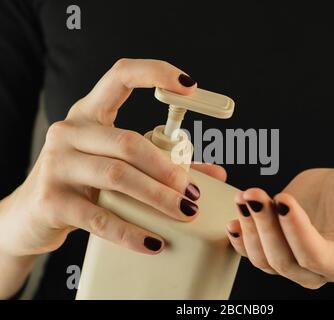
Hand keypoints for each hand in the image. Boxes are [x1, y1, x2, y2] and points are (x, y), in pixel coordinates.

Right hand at [0, 59, 225, 258]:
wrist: (29, 215)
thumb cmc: (82, 184)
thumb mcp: (115, 164)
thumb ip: (161, 165)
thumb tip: (213, 175)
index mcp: (88, 115)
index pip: (120, 76)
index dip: (155, 73)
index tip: (189, 85)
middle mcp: (70, 132)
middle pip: (129, 142)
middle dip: (168, 168)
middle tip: (191, 192)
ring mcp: (57, 164)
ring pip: (118, 176)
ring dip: (158, 197)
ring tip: (184, 212)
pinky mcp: (52, 200)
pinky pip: (101, 217)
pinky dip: (132, 232)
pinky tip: (154, 243)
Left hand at [227, 163, 333, 288]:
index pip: (313, 255)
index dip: (294, 231)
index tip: (283, 199)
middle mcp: (315, 268)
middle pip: (282, 260)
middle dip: (264, 226)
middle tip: (254, 195)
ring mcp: (293, 259)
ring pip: (263, 259)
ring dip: (249, 229)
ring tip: (244, 198)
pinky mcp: (277, 245)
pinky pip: (253, 253)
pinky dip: (240, 239)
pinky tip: (234, 219)